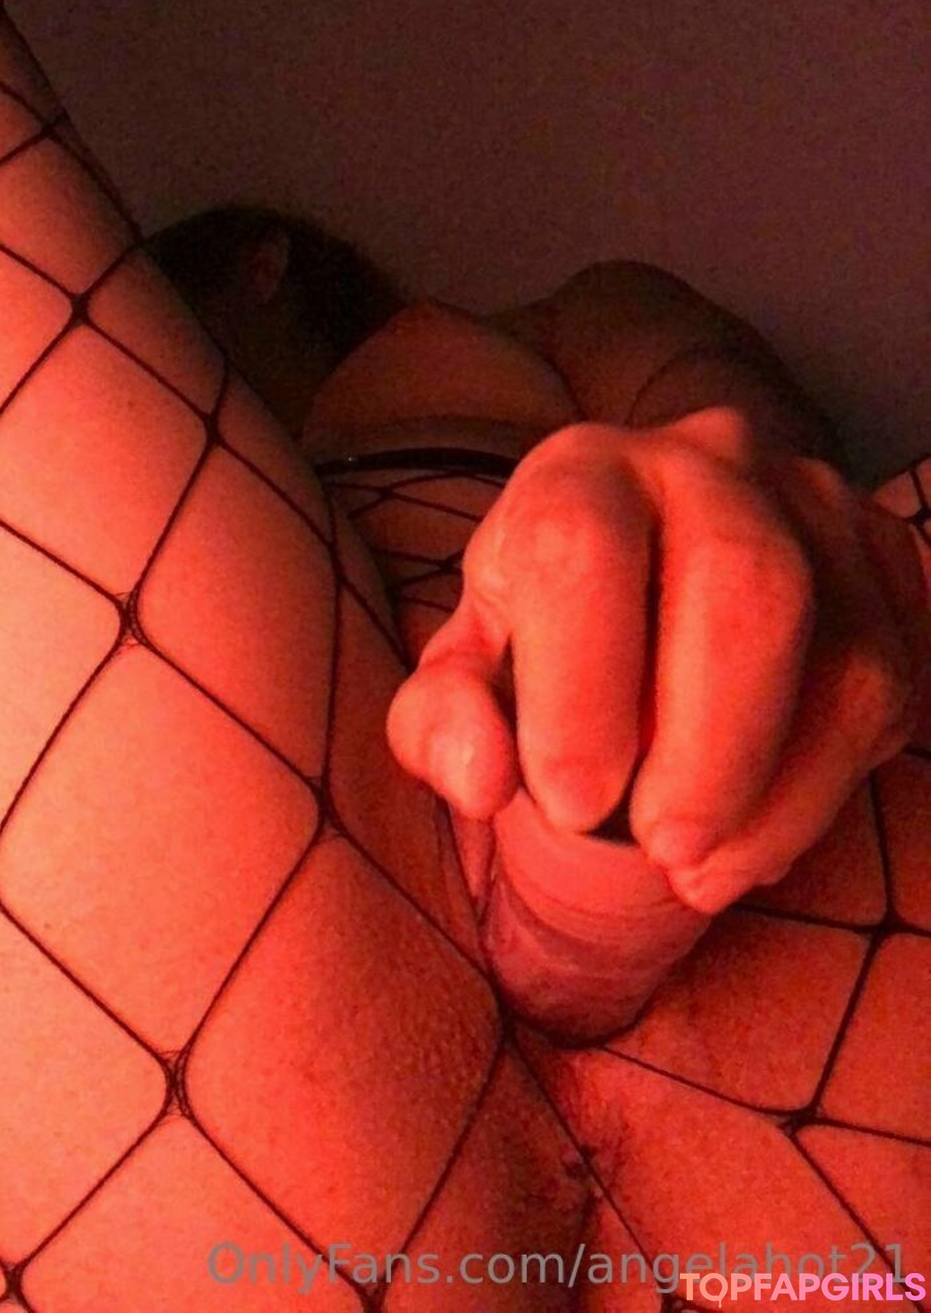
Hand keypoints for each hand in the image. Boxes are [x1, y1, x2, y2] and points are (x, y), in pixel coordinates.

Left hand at [387, 407, 927, 913]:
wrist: (644, 582)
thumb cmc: (546, 635)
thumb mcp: (468, 670)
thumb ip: (444, 718)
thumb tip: (480, 776)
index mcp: (579, 472)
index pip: (581, 550)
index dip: (579, 689)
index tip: (570, 806)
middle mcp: (707, 460)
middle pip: (744, 585)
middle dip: (707, 749)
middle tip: (661, 851)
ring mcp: (815, 505)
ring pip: (843, 651)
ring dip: (777, 792)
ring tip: (702, 869)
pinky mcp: (886, 564)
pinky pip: (895, 683)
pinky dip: (829, 786)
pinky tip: (758, 834)